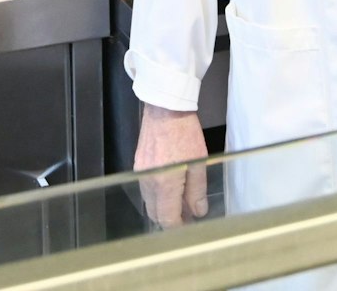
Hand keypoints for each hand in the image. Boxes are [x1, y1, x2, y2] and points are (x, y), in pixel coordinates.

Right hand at [134, 104, 209, 227]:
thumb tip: (198, 212)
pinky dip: (157, 194)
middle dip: (170, 219)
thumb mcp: (199, 162)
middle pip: (155, 213)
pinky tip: (170, 188)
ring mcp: (139, 174)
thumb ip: (197, 190)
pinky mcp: (138, 165)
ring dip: (163, 207)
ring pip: (149, 202)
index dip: (178, 227)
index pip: (167, 218)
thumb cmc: (185, 132)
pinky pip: (146, 189)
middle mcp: (148, 182)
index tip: (189, 227)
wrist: (165, 108)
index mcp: (164, 184)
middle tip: (188, 217)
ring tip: (182, 202)